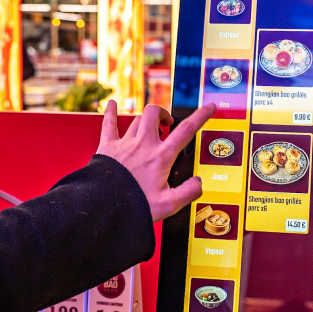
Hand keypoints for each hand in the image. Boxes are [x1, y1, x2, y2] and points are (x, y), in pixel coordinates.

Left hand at [97, 100, 215, 220]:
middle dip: (164, 114)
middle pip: (155, 114)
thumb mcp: (169, 205)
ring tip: (151, 127)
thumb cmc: (134, 207)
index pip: (186, 130)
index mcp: (160, 157)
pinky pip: (108, 123)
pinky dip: (110, 112)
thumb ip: (188, 192)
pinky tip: (111, 104)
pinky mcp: (107, 147)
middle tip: (168, 124)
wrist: (103, 208)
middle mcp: (143, 145)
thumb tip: (199, 182)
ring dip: (147, 119)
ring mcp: (124, 144)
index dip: (200, 116)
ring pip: (138, 119)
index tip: (209, 107)